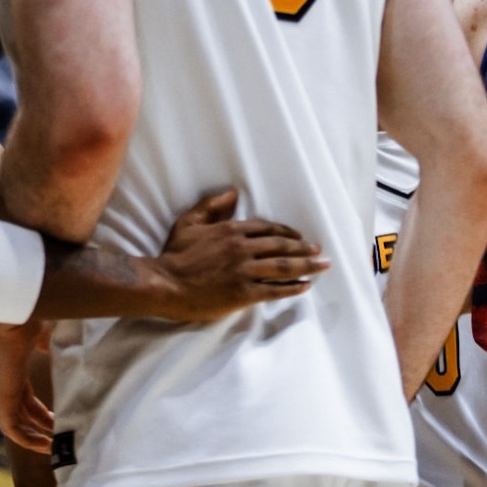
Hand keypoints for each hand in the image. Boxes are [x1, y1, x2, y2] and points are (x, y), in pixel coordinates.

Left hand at [0, 318, 53, 452]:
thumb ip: (45, 343)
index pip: (25, 398)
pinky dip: (26, 439)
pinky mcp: (0, 397)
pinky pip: (10, 427)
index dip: (41, 412)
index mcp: (11, 368)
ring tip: (54, 448)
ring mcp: (0, 391)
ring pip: (15, 424)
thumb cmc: (24, 315)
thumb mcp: (40, 332)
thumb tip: (49, 347)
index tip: (60, 419)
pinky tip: (44, 445)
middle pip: (22, 413)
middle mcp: (3, 382)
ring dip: (34, 438)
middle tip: (61, 436)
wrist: (10, 311)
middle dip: (42, 427)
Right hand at [152, 190, 326, 321]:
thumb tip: (233, 193)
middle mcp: (242, 249)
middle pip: (281, 246)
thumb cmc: (174, 255)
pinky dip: (293, 287)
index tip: (299, 237)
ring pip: (283, 267)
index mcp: (231, 231)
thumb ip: (211, 206)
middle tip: (319, 250)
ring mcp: (244, 272)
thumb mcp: (188, 222)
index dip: (286, 232)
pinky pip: (274, 289)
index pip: (267, 229)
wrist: (164, 284)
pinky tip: (305, 286)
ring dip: (307, 265)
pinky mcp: (243, 293)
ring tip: (322, 265)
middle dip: (304, 248)